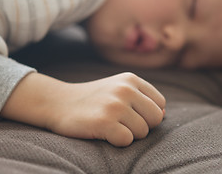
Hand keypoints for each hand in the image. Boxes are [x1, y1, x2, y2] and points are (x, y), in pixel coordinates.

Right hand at [1, 72, 165, 146]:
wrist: (57, 103)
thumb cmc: (92, 100)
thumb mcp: (117, 88)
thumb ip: (141, 98)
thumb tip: (164, 113)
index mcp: (131, 79)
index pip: (160, 104)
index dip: (147, 115)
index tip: (130, 115)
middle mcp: (125, 89)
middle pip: (155, 119)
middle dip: (141, 126)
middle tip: (120, 123)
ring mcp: (115, 105)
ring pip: (142, 132)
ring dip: (127, 134)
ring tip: (109, 125)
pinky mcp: (104, 122)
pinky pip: (127, 141)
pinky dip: (116, 142)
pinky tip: (102, 132)